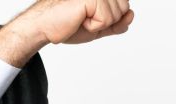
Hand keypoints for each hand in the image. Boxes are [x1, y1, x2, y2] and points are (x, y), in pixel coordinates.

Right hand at [0, 0, 134, 66]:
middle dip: (107, 22)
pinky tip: (79, 19)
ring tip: (81, 18)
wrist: (45, 27)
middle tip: (84, 19)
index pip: (124, 5)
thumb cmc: (67, 24)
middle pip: (124, 9)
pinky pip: (107, 20)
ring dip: (99, 24)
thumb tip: (131, 15)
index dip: (112, 18)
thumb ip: (117, 22)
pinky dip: (94, 26)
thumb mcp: (98, 27)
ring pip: (117, 15)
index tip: (89, 17)